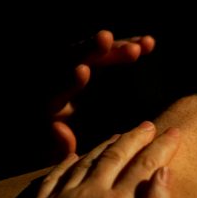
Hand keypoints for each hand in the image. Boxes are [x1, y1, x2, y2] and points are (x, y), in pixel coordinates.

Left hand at [27, 120, 177, 197]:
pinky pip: (56, 173)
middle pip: (116, 154)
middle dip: (135, 137)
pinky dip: (68, 161)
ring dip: (106, 145)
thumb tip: (164, 175)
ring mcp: (64, 193)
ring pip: (87, 159)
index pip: (145, 163)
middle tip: (148, 126)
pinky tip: (75, 156)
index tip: (173, 133)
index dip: (161, 146)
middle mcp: (92, 188)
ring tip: (119, 136)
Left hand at [49, 30, 155, 158]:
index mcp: (48, 108)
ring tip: (142, 45)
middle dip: (88, 50)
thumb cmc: (61, 155)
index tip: (82, 71)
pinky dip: (124, 48)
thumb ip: (58, 148)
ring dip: (114, 48)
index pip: (55, 90)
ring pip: (91, 52)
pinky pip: (106, 53)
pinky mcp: (89, 67)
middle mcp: (58, 85)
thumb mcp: (56, 158)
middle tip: (106, 39)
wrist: (68, 145)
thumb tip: (58, 128)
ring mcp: (74, 74)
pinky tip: (148, 44)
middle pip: (69, 60)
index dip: (67, 81)